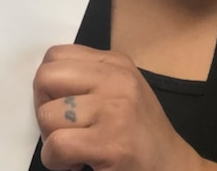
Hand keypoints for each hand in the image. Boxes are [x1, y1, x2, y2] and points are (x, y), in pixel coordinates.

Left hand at [34, 44, 204, 170]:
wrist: (174, 168)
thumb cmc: (139, 136)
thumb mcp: (120, 91)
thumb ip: (87, 79)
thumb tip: (43, 84)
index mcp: (115, 64)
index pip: (55, 56)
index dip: (48, 86)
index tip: (60, 107)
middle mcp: (117, 80)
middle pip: (45, 77)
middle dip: (42, 108)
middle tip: (61, 129)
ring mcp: (115, 110)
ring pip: (47, 115)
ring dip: (51, 141)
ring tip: (74, 150)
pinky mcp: (111, 143)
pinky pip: (57, 145)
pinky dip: (56, 161)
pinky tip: (76, 164)